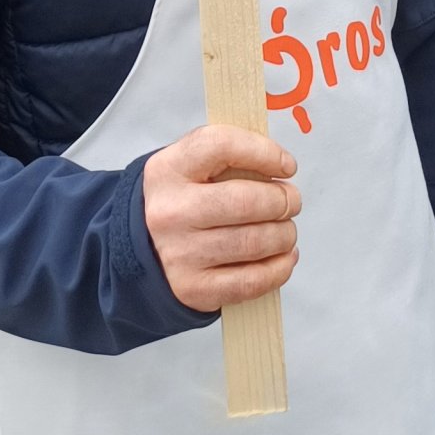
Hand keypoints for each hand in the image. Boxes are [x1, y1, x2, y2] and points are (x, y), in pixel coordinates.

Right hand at [142, 125, 299, 312]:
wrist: (143, 246)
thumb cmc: (181, 200)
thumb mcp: (189, 166)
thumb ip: (229, 158)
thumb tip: (280, 167)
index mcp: (168, 170)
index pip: (222, 146)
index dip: (263, 152)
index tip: (286, 165)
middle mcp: (171, 211)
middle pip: (245, 201)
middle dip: (282, 201)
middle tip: (291, 201)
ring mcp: (181, 253)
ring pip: (253, 242)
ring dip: (284, 235)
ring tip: (286, 230)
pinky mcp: (194, 288)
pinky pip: (251, 281)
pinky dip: (279, 268)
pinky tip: (284, 256)